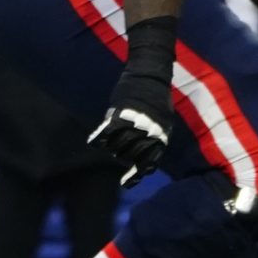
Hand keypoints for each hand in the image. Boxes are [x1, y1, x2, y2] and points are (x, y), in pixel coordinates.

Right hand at [88, 69, 173, 187]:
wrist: (149, 75)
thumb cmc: (157, 99)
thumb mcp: (163, 122)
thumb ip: (156, 139)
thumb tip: (145, 156)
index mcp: (160, 137)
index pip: (148, 163)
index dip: (136, 174)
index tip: (125, 182)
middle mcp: (147, 135)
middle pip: (129, 157)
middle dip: (123, 158)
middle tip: (119, 152)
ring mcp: (133, 126)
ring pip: (116, 148)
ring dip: (112, 148)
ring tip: (111, 143)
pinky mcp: (119, 115)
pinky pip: (105, 134)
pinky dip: (98, 138)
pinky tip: (94, 141)